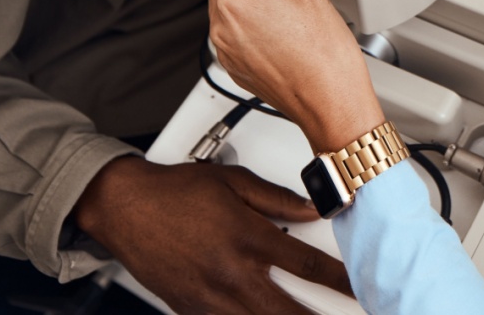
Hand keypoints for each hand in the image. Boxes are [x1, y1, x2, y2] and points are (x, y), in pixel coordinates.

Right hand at [72, 155, 349, 314]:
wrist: (124, 207)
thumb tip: (314, 208)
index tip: (359, 287)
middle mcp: (231, 273)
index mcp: (247, 238)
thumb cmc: (174, 192)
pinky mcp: (190, 309)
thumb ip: (277, 199)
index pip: (307, 266)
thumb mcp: (232, 182)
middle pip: (288, 311)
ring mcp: (210, 297)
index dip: (340, 280)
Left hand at [209, 0, 385, 153]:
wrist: (332, 103)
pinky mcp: (234, 64)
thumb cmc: (324, 54)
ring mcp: (225, 49)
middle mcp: (219, 27)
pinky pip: (237, 29)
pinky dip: (257, 23)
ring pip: (233, 1)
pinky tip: (286, 34)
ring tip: (292, 15)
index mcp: (232, 1)